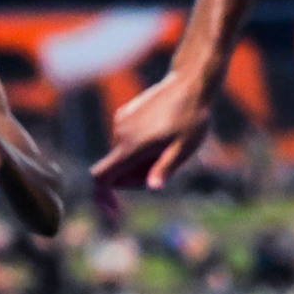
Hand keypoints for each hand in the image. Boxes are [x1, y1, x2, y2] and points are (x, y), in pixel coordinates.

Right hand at [90, 68, 215, 213]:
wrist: (190, 82)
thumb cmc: (191, 118)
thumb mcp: (184, 148)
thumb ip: (166, 168)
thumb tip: (153, 187)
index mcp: (132, 146)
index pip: (101, 177)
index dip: (102, 198)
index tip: (114, 211)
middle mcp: (120, 134)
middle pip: (115, 170)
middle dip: (133, 178)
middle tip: (164, 167)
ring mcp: (120, 122)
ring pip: (122, 156)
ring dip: (137, 162)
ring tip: (168, 147)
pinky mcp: (125, 114)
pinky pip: (125, 141)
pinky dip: (137, 148)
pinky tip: (162, 136)